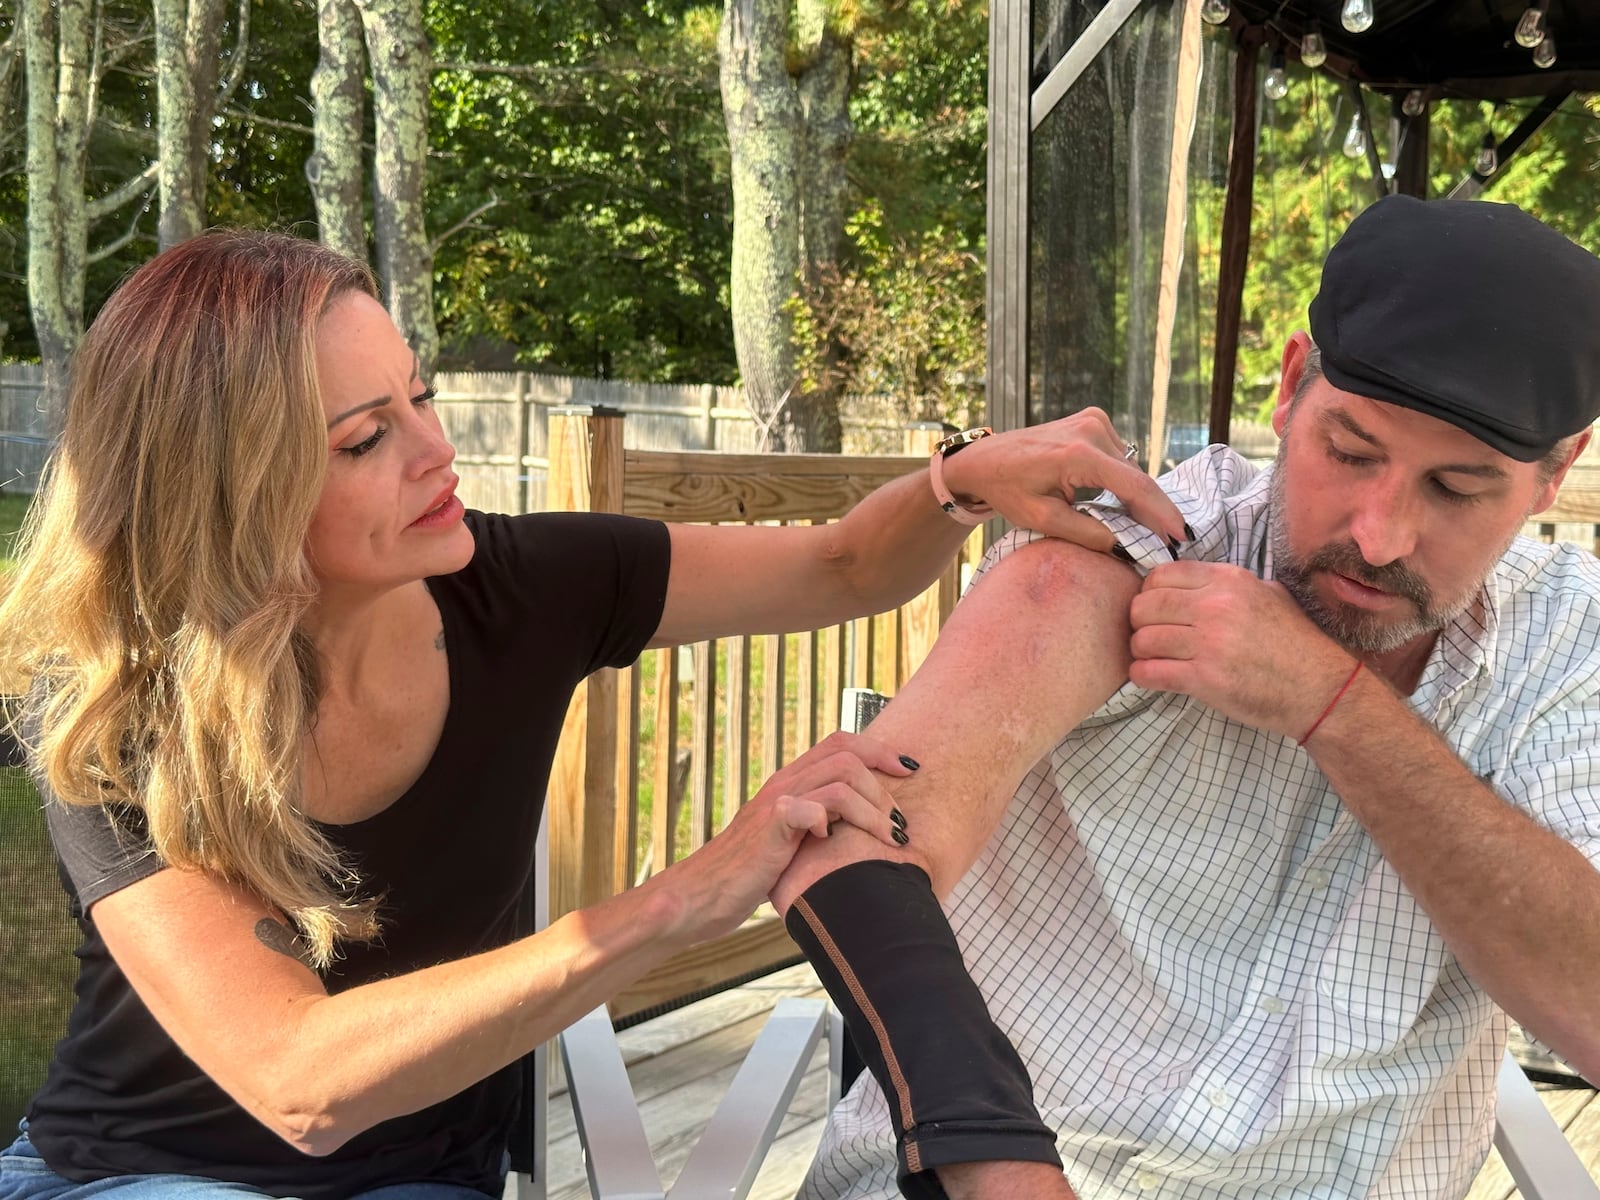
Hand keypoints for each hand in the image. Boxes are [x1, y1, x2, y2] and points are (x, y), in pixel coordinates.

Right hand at [649, 731, 912, 945]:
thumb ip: (817, 826)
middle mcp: (784, 782)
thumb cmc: (749, 875)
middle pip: (848, 756)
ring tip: (888, 838)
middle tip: (899, 824)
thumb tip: (862, 832)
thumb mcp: (789, 842)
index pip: (841, 742)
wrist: (703, 895)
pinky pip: (813, 808)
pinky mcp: (770, 826)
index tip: (910, 770)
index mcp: (791, 781)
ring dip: (874, 810)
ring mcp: (776, 802)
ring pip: (841, 781)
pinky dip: (830, 822)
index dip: (880, 750)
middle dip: (884, 788)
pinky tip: (829, 842)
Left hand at [939, 408, 1188, 550]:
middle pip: (1136, 477)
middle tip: (1161, 541)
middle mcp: (1091, 429)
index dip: (1161, 513)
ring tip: (1132, 524)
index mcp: (1077, 454)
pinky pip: (1118, 457)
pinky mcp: (1093, 419)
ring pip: (1129, 468)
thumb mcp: (1041, 519)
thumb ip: (1085, 533)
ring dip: (1132, 495)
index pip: (1134, 486)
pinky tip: (1112, 499)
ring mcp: (1093, 420)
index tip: (1180, 535)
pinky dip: (1120, 479)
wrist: (985, 459)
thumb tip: (1124, 546)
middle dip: (1149, 510)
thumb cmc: (1007, 490)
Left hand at [1127, 560, 1357, 738]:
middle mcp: (1215, 606)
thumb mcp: (1268, 594)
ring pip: (1143, 639)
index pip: (1161, 575)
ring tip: (1153, 657)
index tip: (1154, 608)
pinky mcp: (1205, 679)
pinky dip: (1143, 675)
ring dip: (1141, 651)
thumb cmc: (1295, 642)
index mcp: (1228, 581)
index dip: (1148, 593)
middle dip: (1139, 623)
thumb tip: (1187, 583)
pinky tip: (1151, 676)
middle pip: (1144, 606)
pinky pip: (1150, 672)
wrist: (1320, 688)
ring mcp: (1209, 643)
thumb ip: (1227, 585)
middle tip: (1149, 635)